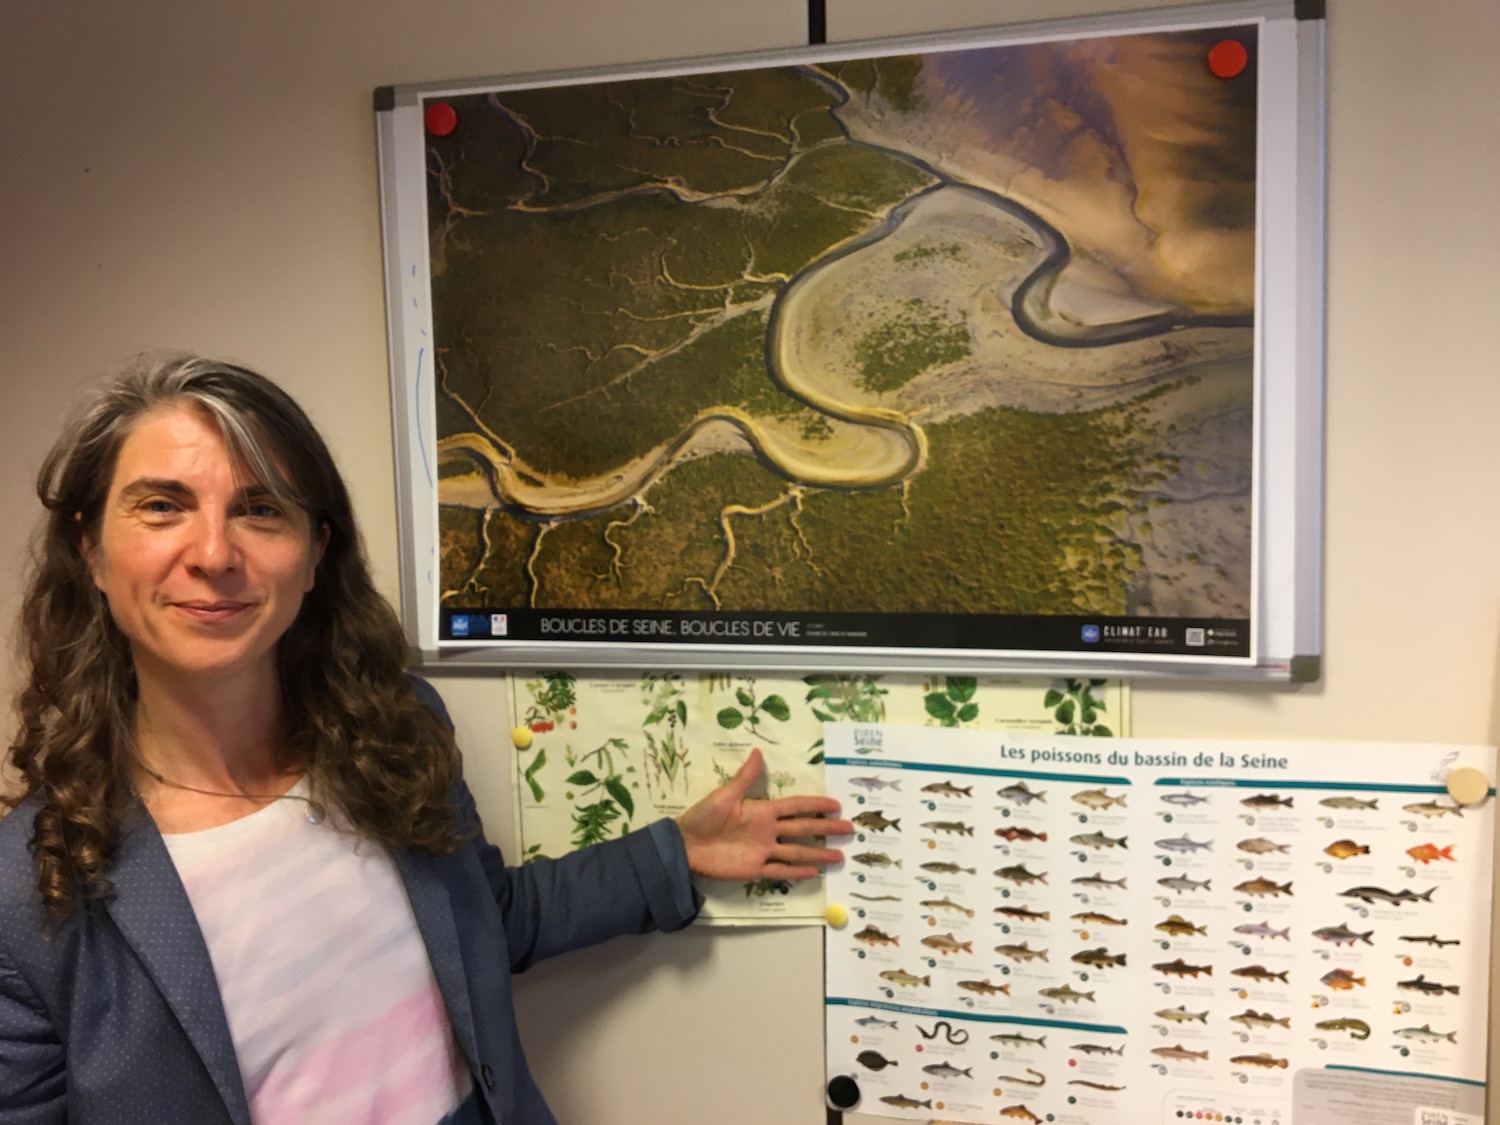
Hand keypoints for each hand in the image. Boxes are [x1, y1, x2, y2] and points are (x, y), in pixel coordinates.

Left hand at [675, 748, 851, 880]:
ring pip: (796, 852)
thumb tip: (759, 752)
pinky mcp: (754, 868)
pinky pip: (779, 871)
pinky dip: (796, 872)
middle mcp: (768, 830)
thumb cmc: (703, 816)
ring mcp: (763, 850)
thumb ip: (745, 778)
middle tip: (849, 828)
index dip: (816, 805)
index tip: (836, 804)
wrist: (685, 845)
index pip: (796, 806)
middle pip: (803, 828)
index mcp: (763, 810)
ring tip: (839, 856)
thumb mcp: (725, 795)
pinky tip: (814, 873)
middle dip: (826, 828)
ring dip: (817, 853)